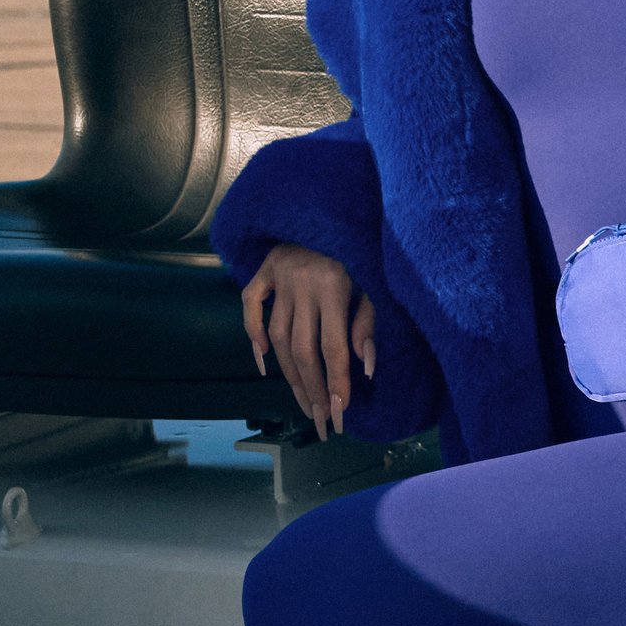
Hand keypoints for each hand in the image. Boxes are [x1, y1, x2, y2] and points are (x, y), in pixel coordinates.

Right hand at [239, 242, 376, 439]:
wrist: (331, 206)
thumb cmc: (360, 249)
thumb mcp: (374, 283)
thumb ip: (368, 323)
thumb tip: (366, 368)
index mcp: (334, 286)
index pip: (333, 347)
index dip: (336, 382)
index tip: (339, 413)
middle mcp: (303, 283)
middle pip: (303, 350)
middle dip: (312, 390)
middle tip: (319, 420)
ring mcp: (279, 276)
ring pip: (278, 337)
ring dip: (288, 374)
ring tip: (302, 401)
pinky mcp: (264, 268)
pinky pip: (250, 305)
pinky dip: (253, 333)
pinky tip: (264, 361)